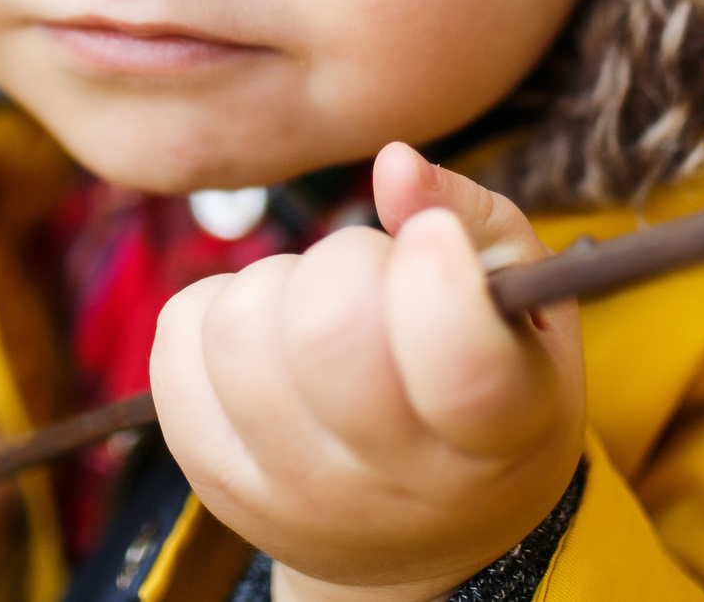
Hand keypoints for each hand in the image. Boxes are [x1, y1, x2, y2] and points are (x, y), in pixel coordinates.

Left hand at [152, 143, 584, 601]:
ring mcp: (289, 487)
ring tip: (324, 310)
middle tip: (376, 277)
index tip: (430, 239)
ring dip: (279, 283)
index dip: (436, 280)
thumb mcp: (525, 310)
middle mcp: (391, 482)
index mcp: (498, 435)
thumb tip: (394, 164)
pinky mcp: (212, 473)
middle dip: (347, 261)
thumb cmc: (483, 386)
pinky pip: (178, 339)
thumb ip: (475, 222)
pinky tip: (268, 333)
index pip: (458, 367)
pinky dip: (215, 307)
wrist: (412, 539)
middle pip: (325, 330)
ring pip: (239, 325)